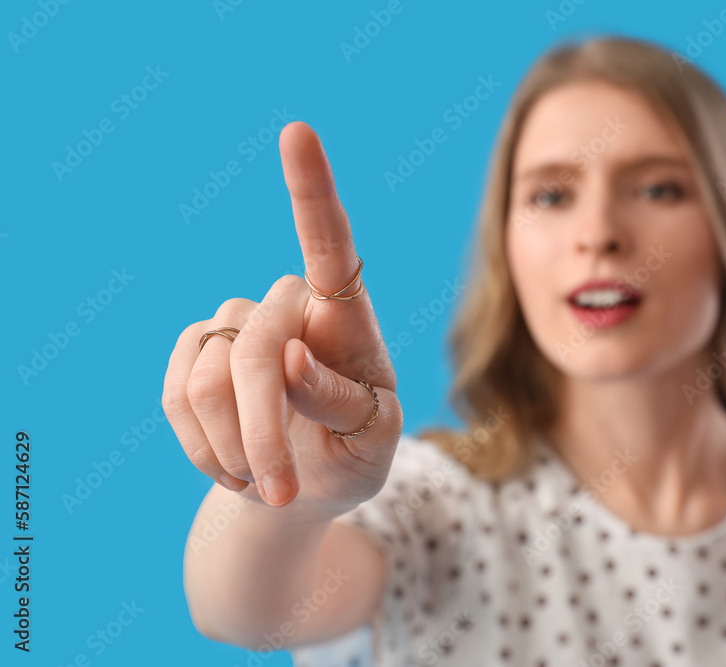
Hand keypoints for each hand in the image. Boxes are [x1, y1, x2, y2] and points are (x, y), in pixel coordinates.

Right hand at [163, 121, 402, 518]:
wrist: (300, 486)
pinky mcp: (196, 351)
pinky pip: (177, 395)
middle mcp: (290, 305)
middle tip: (281, 489)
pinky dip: (204, 447)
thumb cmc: (353, 456)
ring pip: (212, 379)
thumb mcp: (372, 445)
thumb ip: (343, 404)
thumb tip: (289, 358)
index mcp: (348, 316)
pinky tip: (234, 462)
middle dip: (265, 430)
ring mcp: (236, 323)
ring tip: (268, 473)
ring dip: (237, 446)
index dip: (312, 192)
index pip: (332, 246)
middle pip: (260, 350)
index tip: (297, 132)